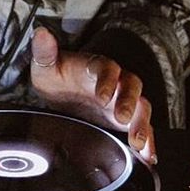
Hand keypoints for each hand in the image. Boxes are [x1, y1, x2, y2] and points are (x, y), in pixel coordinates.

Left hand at [29, 26, 156, 164]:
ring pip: (142, 108)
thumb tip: (41, 33)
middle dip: (129, 103)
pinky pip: (144, 130)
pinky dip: (149, 144)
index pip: (108, 68)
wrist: (64, 94)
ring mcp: (124, 102)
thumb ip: (45, 51)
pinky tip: (148, 157)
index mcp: (98, 66)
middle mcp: (116, 82)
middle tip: (122, 118)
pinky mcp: (128, 123)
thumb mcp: (47, 66)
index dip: (108, 80)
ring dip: (142, 124)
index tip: (102, 95)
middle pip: (131, 87)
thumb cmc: (58, 77)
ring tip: (138, 142)